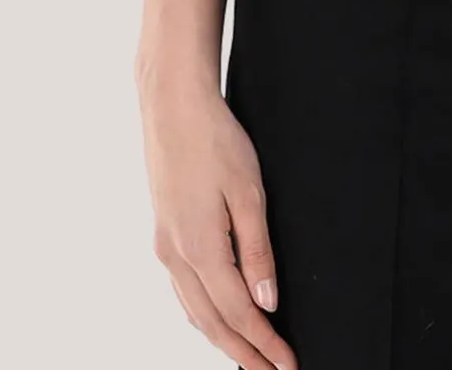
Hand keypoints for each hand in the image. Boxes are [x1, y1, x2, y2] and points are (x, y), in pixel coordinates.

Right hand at [139, 69, 297, 369]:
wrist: (172, 106)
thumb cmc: (214, 140)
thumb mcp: (248, 191)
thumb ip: (257, 250)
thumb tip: (266, 302)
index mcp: (200, 248)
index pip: (239, 314)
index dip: (265, 344)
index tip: (288, 365)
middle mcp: (176, 256)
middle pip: (213, 324)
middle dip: (245, 354)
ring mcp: (165, 248)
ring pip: (194, 312)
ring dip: (223, 340)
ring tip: (250, 357)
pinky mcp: (163, 236)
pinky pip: (184, 293)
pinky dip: (204, 316)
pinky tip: (217, 318)